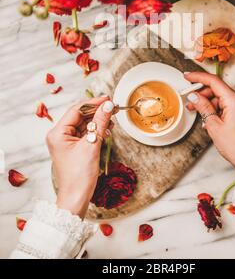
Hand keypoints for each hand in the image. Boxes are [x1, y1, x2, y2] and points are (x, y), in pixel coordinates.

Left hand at [46, 96, 113, 218]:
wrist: (76, 199)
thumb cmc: (79, 176)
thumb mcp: (92, 145)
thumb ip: (100, 123)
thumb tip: (108, 106)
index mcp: (58, 133)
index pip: (77, 110)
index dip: (93, 103)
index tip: (108, 99)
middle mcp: (59, 135)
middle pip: (80, 115)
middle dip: (97, 111)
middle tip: (113, 108)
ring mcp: (65, 141)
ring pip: (84, 123)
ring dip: (98, 121)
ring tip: (112, 120)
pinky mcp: (73, 147)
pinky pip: (85, 133)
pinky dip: (96, 130)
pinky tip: (106, 130)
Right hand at [184, 72, 234, 177]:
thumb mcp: (214, 126)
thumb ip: (203, 107)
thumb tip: (194, 96)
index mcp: (234, 100)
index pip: (213, 81)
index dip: (198, 77)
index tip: (187, 76)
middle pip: (217, 89)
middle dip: (201, 94)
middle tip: (189, 101)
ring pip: (221, 98)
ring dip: (208, 103)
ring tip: (197, 113)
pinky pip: (227, 106)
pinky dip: (216, 110)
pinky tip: (208, 119)